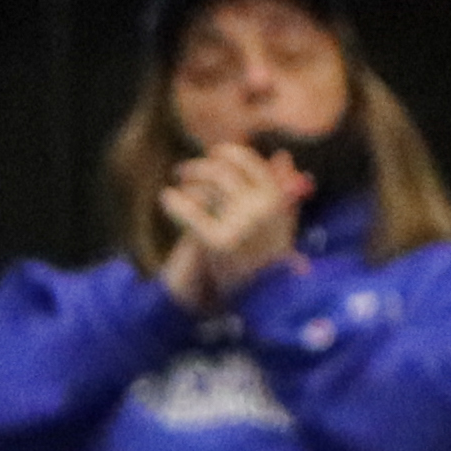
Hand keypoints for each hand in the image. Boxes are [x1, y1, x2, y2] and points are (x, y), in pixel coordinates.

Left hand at [154, 144, 306, 310]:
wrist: (261, 296)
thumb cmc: (267, 255)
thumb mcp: (281, 221)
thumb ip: (283, 189)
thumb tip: (282, 154)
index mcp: (278, 200)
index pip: (248, 162)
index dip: (227, 153)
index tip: (214, 155)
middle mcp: (263, 209)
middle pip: (222, 171)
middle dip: (201, 168)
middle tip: (184, 172)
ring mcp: (242, 225)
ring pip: (206, 187)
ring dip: (189, 179)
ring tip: (178, 185)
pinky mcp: (219, 242)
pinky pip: (191, 211)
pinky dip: (176, 203)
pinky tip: (167, 198)